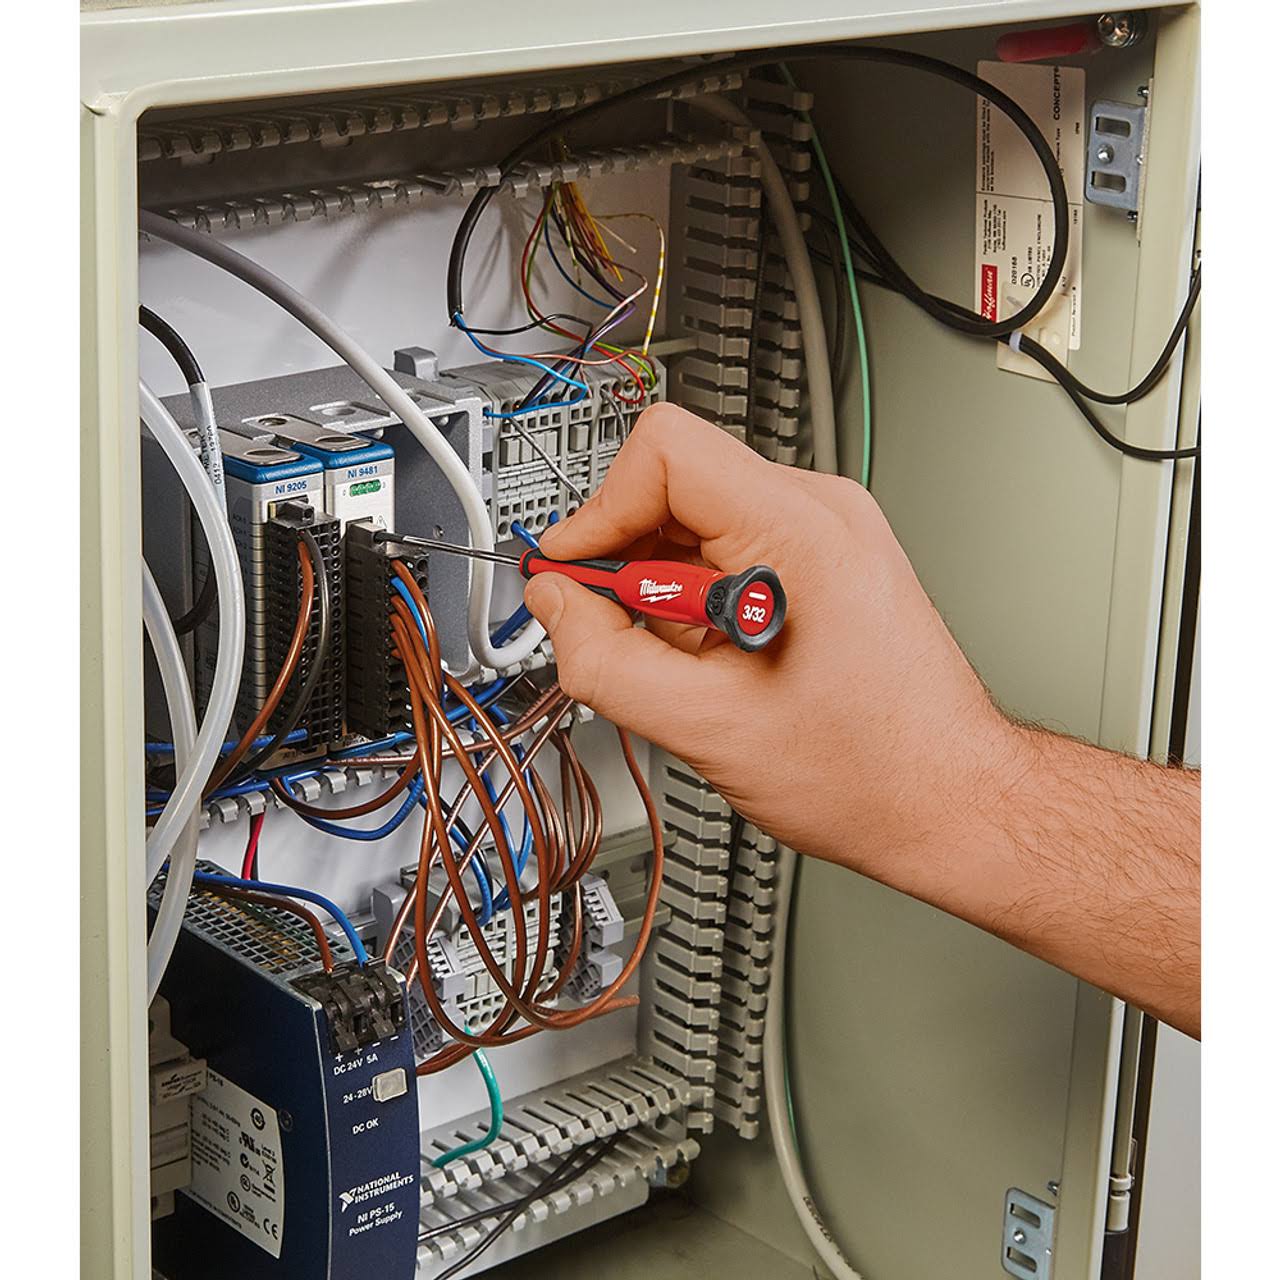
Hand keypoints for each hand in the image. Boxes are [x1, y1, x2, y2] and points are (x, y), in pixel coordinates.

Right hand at [524, 403, 1017, 881]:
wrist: (947, 798)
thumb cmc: (872, 771)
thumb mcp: (709, 729)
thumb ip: (605, 662)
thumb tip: (554, 605)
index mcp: (802, 530)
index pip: (664, 450)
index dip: (599, 511)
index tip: (572, 572)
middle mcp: (821, 512)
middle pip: (673, 485)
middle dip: (630, 566)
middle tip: (630, 640)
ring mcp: (826, 534)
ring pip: (694, 523)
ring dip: (664, 593)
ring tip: (693, 665)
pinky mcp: (821, 561)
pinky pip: (727, 551)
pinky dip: (696, 603)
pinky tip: (717, 661)